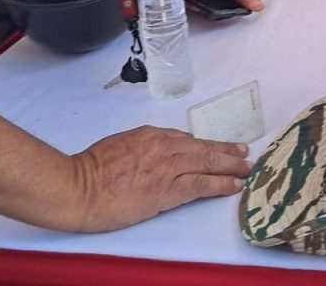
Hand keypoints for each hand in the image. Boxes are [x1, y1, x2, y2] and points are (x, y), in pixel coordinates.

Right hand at [67, 126, 250, 231]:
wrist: (78, 187)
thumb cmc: (90, 169)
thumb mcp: (119, 145)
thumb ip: (141, 146)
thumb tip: (155, 153)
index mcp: (150, 135)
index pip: (184, 139)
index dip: (203, 144)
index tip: (215, 147)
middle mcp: (163, 146)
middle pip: (203, 147)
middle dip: (226, 150)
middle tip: (244, 152)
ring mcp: (167, 167)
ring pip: (208, 162)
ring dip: (231, 165)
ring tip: (247, 168)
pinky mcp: (167, 189)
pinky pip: (201, 184)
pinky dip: (220, 184)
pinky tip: (234, 185)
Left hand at [185, 0, 262, 11]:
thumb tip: (259, 6)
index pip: (250, 6)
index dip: (242, 10)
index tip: (233, 8)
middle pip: (238, 9)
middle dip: (229, 11)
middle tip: (221, 5)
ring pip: (227, 8)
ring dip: (219, 9)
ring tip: (213, 3)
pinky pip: (217, 6)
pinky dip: (212, 6)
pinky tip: (209, 3)